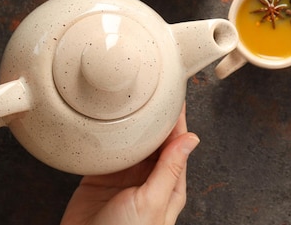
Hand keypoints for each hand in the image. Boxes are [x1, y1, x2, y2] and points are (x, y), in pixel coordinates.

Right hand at [61, 104, 199, 224]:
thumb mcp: (152, 201)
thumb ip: (169, 169)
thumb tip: (191, 139)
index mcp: (168, 184)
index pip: (177, 144)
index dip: (177, 119)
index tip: (175, 95)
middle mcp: (148, 178)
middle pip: (154, 139)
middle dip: (154, 116)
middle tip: (151, 88)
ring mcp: (124, 178)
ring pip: (130, 142)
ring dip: (130, 124)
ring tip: (129, 98)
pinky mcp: (99, 178)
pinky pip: (105, 151)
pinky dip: (105, 136)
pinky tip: (106, 121)